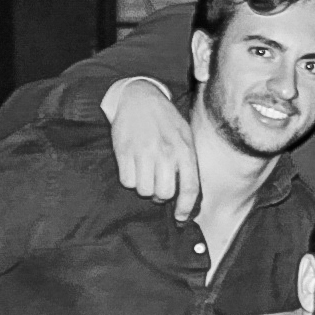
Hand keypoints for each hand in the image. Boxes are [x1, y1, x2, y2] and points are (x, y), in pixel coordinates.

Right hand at [102, 77, 201, 221]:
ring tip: (146, 176)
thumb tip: (189, 195)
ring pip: (144, 190)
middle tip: (158, 187)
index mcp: (184, 151)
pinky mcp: (124, 151)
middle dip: (161, 196)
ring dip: (144, 188)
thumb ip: (189, 163)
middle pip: (164, 193)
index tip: (180, 217)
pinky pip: (127, 181)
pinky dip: (130, 180)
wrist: (139, 97)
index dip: (186, 208)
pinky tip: (133, 169)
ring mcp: (143, 152)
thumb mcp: (186, 137)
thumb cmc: (166, 121)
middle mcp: (165, 153)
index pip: (190, 188)